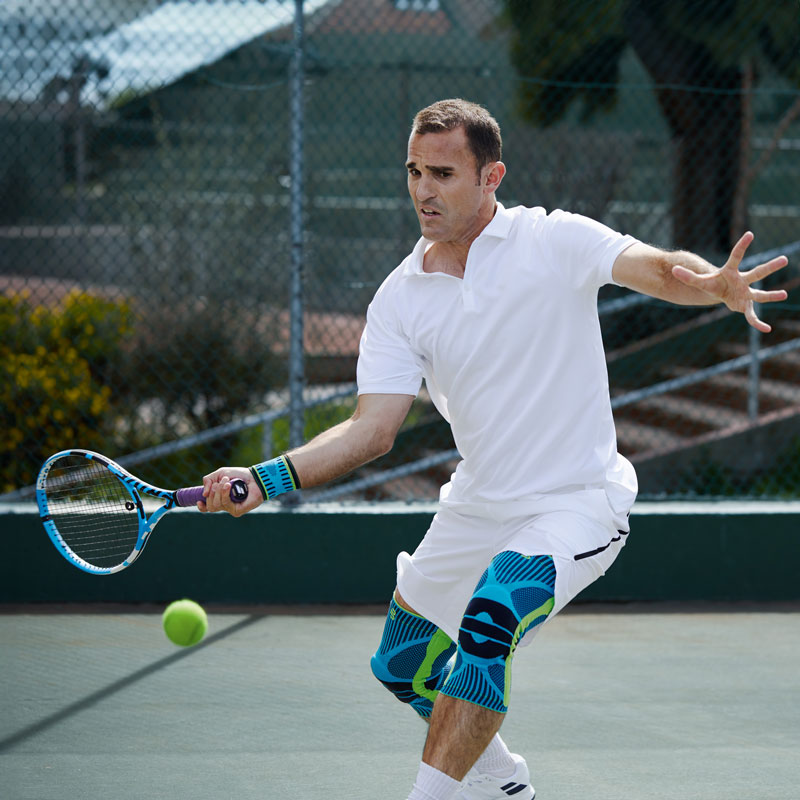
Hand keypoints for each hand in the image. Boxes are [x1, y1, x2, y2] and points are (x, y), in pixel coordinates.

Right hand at [200, 467, 262, 515]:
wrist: (253, 477)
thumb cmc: (238, 475)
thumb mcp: (220, 474)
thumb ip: (208, 480)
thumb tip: (203, 495)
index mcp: (219, 498)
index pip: (207, 508)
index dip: (202, 506)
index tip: (199, 500)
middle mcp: (224, 505)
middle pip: (210, 506)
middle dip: (212, 492)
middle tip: (220, 482)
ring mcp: (231, 509)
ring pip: (216, 505)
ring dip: (219, 491)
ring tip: (227, 481)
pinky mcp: (237, 511)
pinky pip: (225, 504)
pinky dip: (225, 493)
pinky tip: (229, 486)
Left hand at [671, 232, 787, 331]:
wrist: (721, 293)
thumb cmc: (713, 283)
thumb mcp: (700, 281)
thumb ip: (688, 276)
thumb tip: (673, 270)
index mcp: (731, 271)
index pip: (736, 256)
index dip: (741, 245)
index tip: (750, 234)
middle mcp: (743, 280)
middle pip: (758, 272)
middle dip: (770, 266)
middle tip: (785, 259)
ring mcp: (746, 293)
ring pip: (760, 294)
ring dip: (772, 295)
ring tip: (784, 294)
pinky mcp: (745, 306)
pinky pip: (752, 315)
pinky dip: (757, 322)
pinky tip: (766, 329)